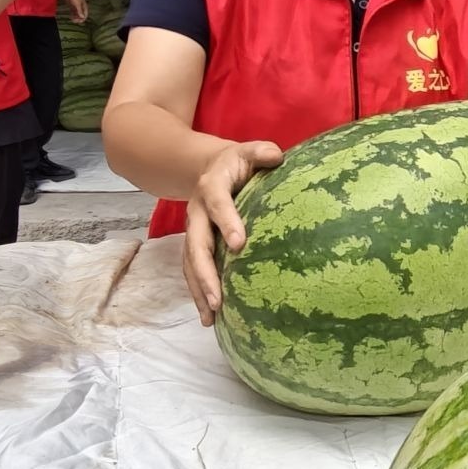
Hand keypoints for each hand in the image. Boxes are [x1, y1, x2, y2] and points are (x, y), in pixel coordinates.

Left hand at [64, 0, 88, 24]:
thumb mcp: (77, 4)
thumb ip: (79, 11)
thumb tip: (82, 17)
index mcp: (84, 6)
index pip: (85, 14)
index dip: (83, 19)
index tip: (80, 22)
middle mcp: (81, 7)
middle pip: (81, 15)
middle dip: (79, 19)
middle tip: (75, 22)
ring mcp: (76, 7)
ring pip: (77, 14)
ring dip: (75, 17)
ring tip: (73, 21)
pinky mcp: (72, 6)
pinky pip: (73, 12)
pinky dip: (72, 15)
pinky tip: (71, 18)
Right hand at [183, 140, 284, 325]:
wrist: (208, 168)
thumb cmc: (239, 163)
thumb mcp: (249, 151)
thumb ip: (262, 152)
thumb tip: (277, 156)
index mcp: (212, 186)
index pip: (218, 203)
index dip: (227, 221)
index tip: (240, 244)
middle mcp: (197, 212)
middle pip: (196, 244)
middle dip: (205, 272)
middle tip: (218, 298)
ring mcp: (194, 231)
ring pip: (190, 263)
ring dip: (199, 290)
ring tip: (210, 316)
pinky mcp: (196, 245)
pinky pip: (193, 271)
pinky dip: (199, 293)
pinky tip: (209, 317)